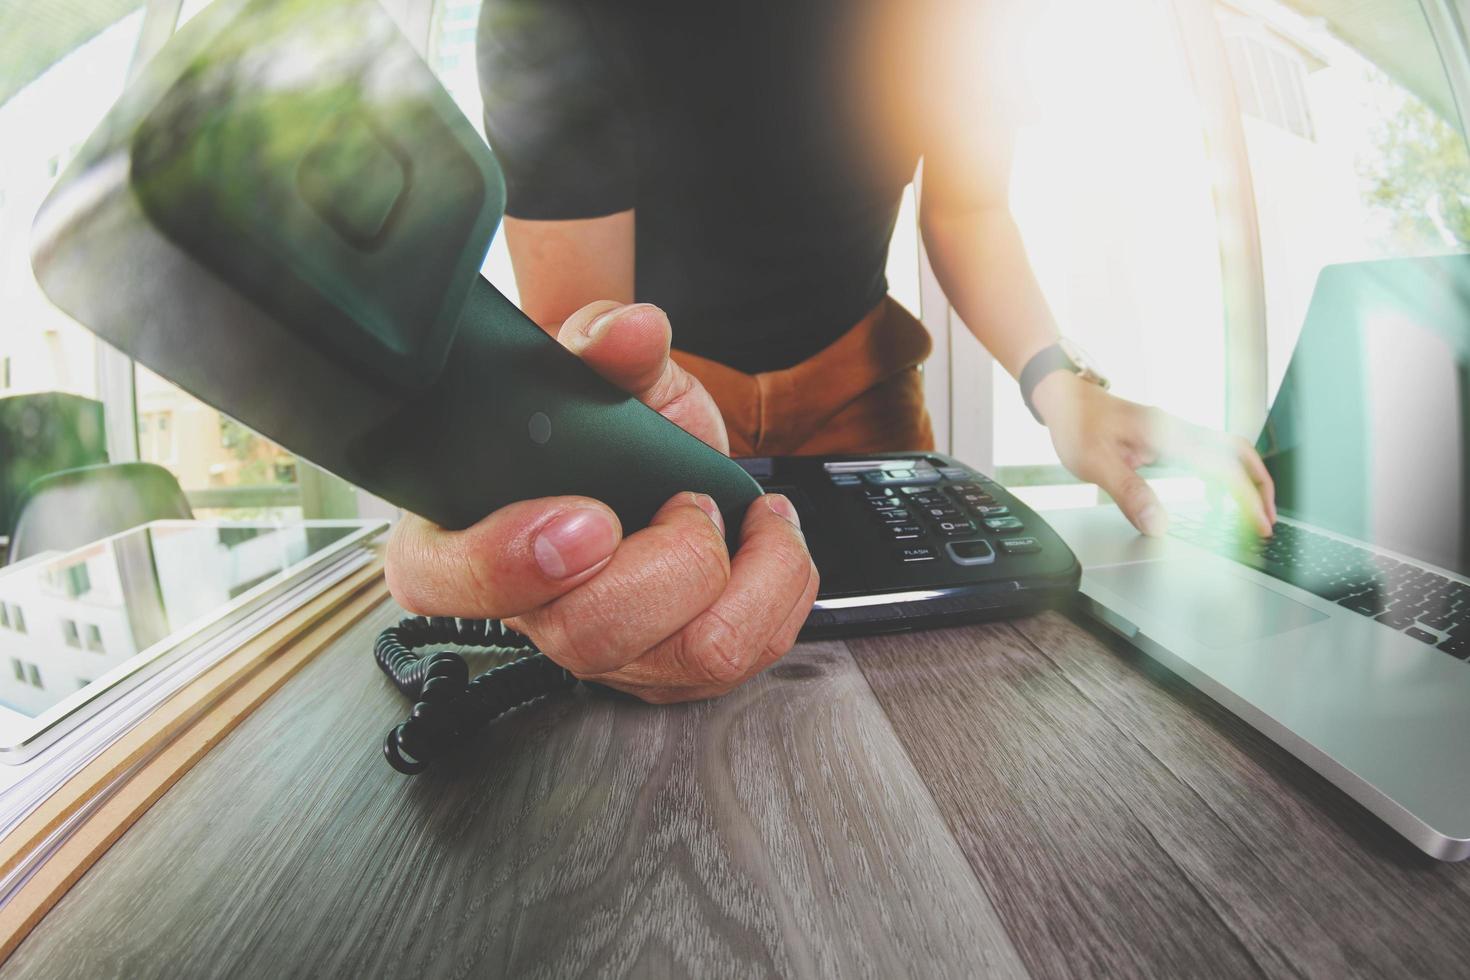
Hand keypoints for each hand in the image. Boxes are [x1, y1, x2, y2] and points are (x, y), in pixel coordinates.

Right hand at [385, 301, 819, 702]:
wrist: (656, 460)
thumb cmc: (606, 424)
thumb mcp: (601, 368)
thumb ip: (604, 342)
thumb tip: (631, 332)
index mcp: (464, 536)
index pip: (443, 582)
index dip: (507, 563)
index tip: (588, 517)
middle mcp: (530, 613)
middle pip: (590, 633)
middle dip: (673, 558)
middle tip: (688, 500)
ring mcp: (605, 653)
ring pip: (686, 658)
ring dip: (746, 576)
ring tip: (747, 517)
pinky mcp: (672, 672)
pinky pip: (745, 660)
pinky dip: (780, 589)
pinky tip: (765, 540)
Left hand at [1033, 372, 1276, 536]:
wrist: (1064, 397)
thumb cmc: (1077, 424)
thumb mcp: (1095, 464)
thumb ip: (1129, 494)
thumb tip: (1159, 526)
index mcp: (1168, 435)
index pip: (1223, 468)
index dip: (1247, 498)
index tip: (1260, 525)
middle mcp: (1179, 430)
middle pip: (1240, 454)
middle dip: (1260, 488)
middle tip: (1267, 522)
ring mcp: (1177, 432)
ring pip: (1228, 453)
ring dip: (1245, 482)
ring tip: (1250, 516)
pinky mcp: (1169, 438)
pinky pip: (1209, 455)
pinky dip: (1223, 477)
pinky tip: (1216, 499)